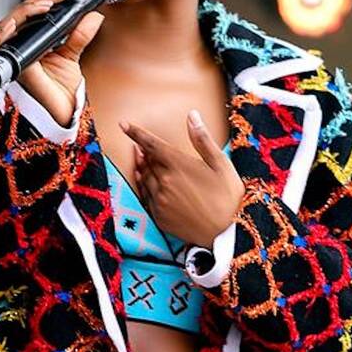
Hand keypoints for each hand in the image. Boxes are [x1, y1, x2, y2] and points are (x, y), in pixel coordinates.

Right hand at [0, 0, 104, 125]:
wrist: (63, 111)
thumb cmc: (62, 87)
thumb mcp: (73, 55)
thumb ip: (79, 35)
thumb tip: (94, 15)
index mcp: (33, 39)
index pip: (34, 9)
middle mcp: (20, 44)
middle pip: (23, 11)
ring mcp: (15, 53)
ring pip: (14, 20)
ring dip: (32, 7)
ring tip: (51, 1)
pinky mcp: (14, 63)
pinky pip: (8, 40)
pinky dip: (17, 24)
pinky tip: (34, 14)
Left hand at [121, 111, 244, 247]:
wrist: (226, 235)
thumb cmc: (228, 198)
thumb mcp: (221, 165)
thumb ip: (202, 139)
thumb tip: (191, 115)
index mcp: (179, 165)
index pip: (151, 144)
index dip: (135, 133)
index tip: (123, 124)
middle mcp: (164, 181)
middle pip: (147, 161)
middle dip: (144, 152)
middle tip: (142, 146)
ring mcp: (160, 200)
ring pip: (144, 178)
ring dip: (142, 168)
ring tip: (143, 161)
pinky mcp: (159, 216)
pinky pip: (145, 196)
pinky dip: (144, 186)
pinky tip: (147, 183)